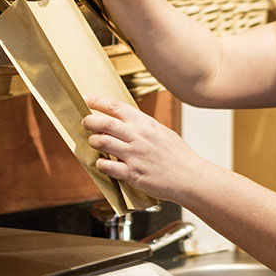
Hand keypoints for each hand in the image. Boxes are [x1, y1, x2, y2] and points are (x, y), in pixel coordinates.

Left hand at [82, 95, 213, 201]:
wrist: (190, 177)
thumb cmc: (178, 155)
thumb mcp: (161, 131)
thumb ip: (142, 125)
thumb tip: (125, 120)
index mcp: (145, 123)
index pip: (116, 107)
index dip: (97, 101)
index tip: (86, 98)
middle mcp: (138, 136)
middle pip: (104, 122)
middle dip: (89, 121)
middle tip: (85, 122)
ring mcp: (134, 155)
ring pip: (102, 142)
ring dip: (93, 141)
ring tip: (94, 142)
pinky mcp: (133, 174)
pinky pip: (108, 166)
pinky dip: (100, 163)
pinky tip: (102, 163)